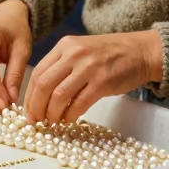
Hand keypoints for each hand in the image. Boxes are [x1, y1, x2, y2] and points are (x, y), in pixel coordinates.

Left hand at [24, 30, 163, 123]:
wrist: (139, 51)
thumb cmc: (109, 54)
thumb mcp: (80, 50)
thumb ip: (61, 66)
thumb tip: (41, 95)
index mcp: (64, 46)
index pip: (38, 72)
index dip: (29, 95)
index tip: (28, 110)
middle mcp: (74, 54)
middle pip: (44, 84)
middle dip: (36, 107)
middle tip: (37, 121)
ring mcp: (88, 67)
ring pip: (59, 95)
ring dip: (52, 114)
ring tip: (53, 122)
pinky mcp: (102, 82)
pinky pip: (79, 104)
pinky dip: (70, 115)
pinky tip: (69, 120)